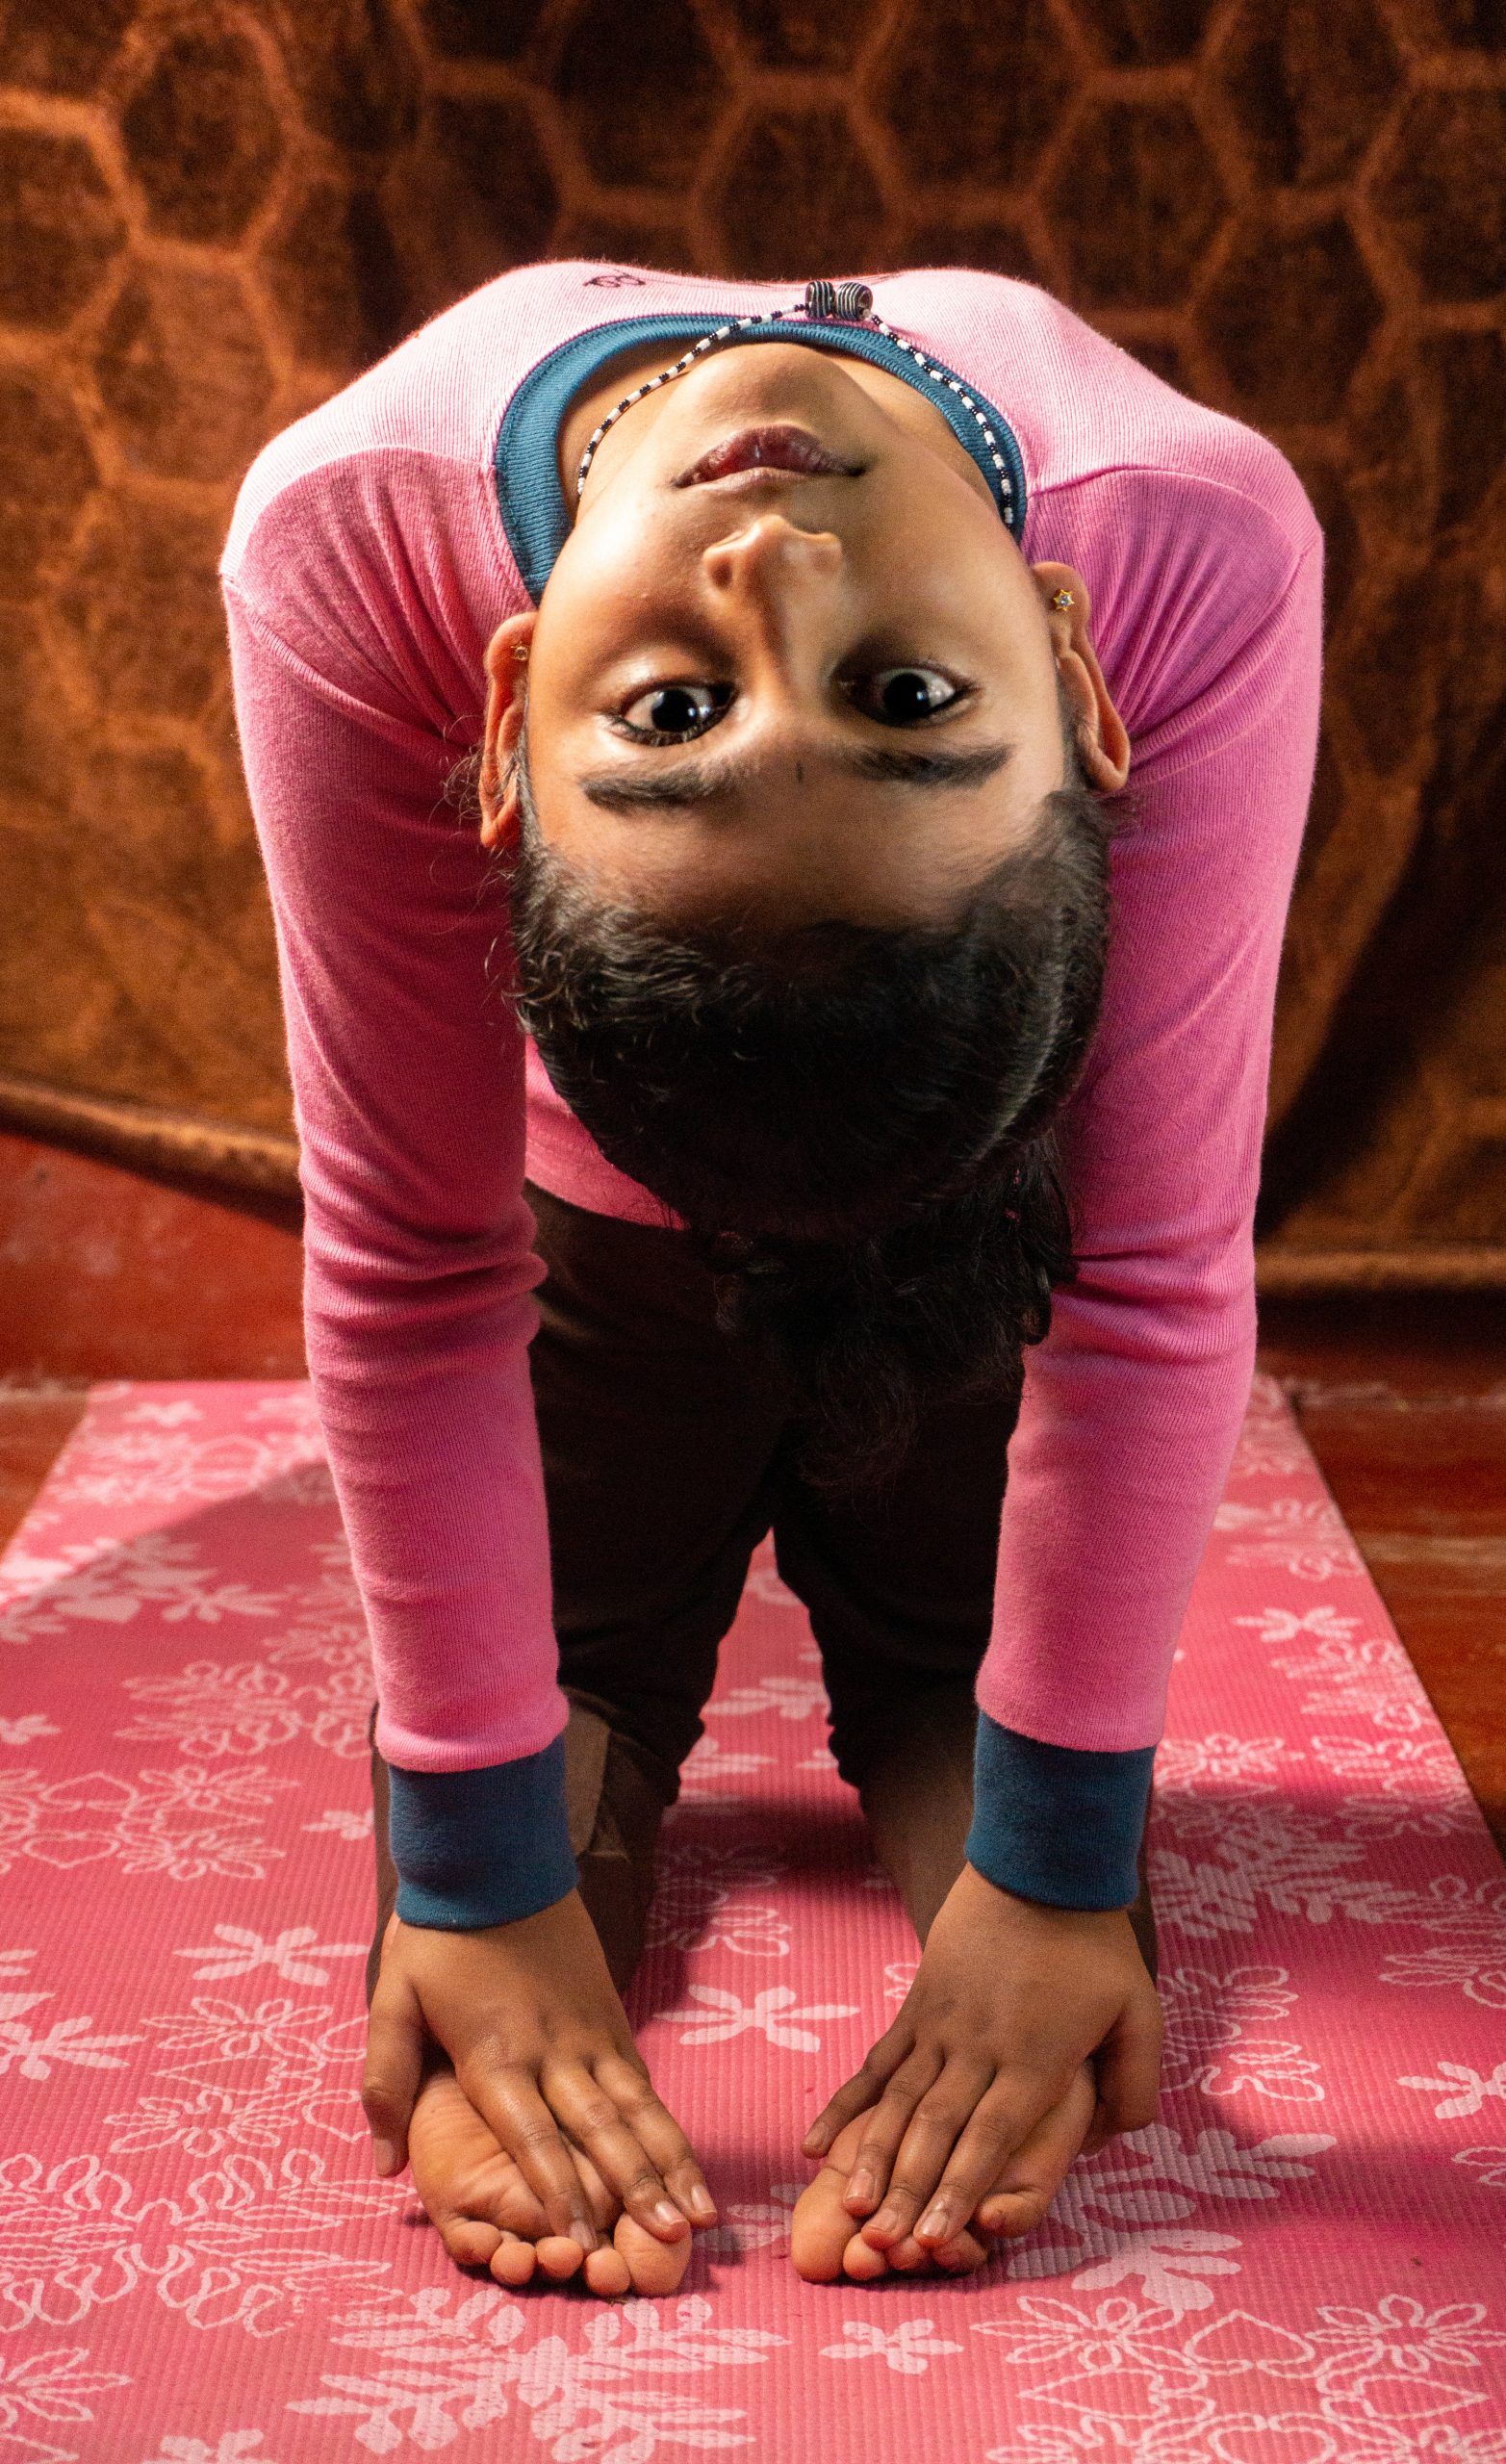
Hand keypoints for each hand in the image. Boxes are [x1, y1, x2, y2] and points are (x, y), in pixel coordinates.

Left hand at [361, 1892, 716, 2254]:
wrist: (493, 1852)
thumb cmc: (437, 1932)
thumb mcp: (392, 2001)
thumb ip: (385, 2082)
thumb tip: (382, 2165)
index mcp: (496, 2054)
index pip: (532, 2138)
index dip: (558, 2194)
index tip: (582, 2244)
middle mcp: (553, 2049)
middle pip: (601, 2130)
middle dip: (638, 2191)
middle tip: (674, 2242)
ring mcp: (588, 2029)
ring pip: (636, 2108)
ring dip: (669, 2162)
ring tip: (700, 2212)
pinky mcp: (606, 2010)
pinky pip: (638, 2076)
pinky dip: (662, 2121)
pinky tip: (683, 2157)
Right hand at [801, 1861, 1161, 2252]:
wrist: (1040, 1862)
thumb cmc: (1094, 1944)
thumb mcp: (1141, 2013)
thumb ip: (1134, 2085)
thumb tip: (1106, 2141)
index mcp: (1033, 2059)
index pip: (990, 2139)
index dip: (960, 2192)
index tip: (935, 2238)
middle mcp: (978, 2048)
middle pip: (935, 2130)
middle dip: (909, 2193)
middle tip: (883, 2245)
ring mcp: (940, 2023)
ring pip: (898, 2102)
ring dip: (872, 2157)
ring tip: (852, 2206)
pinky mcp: (917, 2003)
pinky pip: (875, 2062)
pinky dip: (845, 2105)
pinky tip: (814, 2143)